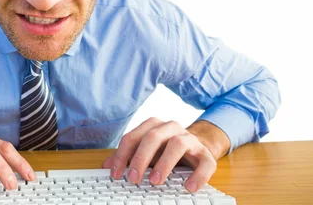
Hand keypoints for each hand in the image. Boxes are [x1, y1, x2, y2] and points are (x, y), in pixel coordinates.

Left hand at [102, 117, 216, 192]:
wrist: (196, 148)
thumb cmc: (165, 149)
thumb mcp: (145, 152)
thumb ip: (127, 157)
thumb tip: (107, 167)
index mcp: (153, 125)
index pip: (133, 137)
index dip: (122, 155)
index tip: (116, 174)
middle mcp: (171, 128)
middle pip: (153, 137)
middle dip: (141, 158)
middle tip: (133, 178)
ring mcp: (190, 139)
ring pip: (178, 144)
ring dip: (165, 163)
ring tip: (155, 181)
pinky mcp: (206, 154)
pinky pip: (205, 162)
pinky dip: (198, 175)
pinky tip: (188, 187)